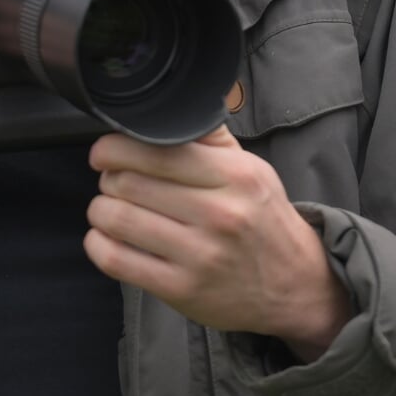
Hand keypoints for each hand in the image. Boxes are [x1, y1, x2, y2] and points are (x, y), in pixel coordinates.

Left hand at [84, 126, 351, 359]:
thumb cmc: (264, 220)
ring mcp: (200, 255)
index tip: (103, 152)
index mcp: (235, 176)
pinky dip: (98, 245)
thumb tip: (170, 104)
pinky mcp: (182, 290)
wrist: (297, 287)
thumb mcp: (252, 168)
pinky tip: (105, 238)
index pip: (156, 152)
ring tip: (109, 208)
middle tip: (111, 181)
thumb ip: (210, 137)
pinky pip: (117, 260)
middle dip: (108, 179)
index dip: (114, 148)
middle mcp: (219, 214)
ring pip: (117, 219)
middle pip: (129, 183)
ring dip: (100, 210)